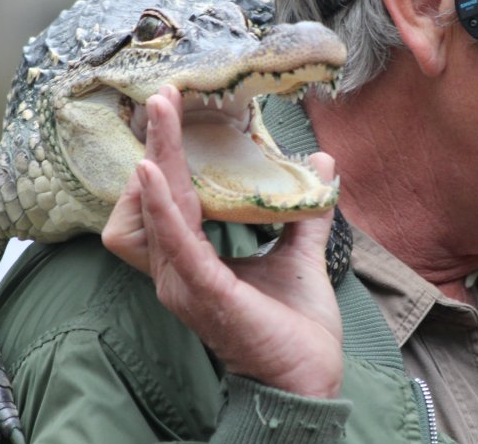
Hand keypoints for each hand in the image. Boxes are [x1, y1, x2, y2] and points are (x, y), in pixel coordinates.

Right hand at [102, 84, 342, 397]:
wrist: (308, 380)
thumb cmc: (295, 328)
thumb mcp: (300, 254)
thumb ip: (304, 209)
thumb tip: (323, 162)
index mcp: (194, 261)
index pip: (172, 197)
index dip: (170, 154)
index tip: (177, 110)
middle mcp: (177, 271)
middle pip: (156, 195)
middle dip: (159, 144)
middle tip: (166, 96)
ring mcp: (184, 283)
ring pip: (160, 209)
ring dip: (160, 159)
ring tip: (163, 116)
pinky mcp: (201, 291)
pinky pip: (175, 241)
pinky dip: (162, 204)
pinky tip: (154, 171)